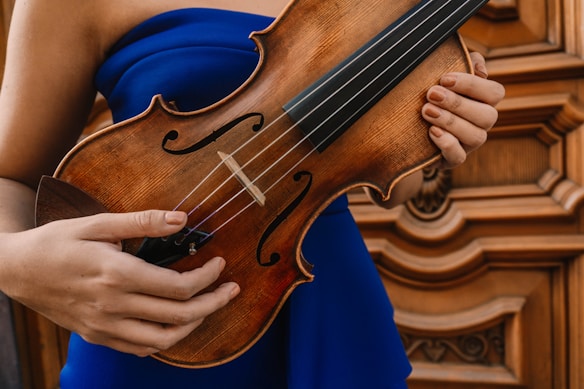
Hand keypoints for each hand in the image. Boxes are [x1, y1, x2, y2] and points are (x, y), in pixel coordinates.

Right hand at [1, 210, 238, 355]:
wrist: (15, 270)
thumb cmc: (56, 242)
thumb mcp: (98, 223)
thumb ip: (143, 221)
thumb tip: (182, 218)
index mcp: (117, 274)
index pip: (178, 287)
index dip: (208, 278)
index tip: (220, 263)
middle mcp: (113, 305)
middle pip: (179, 316)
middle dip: (214, 303)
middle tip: (232, 289)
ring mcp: (105, 326)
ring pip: (163, 339)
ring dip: (194, 324)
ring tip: (209, 306)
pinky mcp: (97, 336)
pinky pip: (140, 348)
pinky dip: (165, 339)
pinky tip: (176, 322)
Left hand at [422, 52, 504, 168]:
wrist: (406, 125)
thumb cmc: (431, 93)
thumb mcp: (444, 72)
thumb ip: (464, 60)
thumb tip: (480, 70)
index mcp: (484, 102)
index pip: (494, 93)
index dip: (472, 85)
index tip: (444, 78)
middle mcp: (480, 123)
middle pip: (487, 116)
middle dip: (458, 103)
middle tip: (431, 94)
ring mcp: (468, 144)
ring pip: (476, 136)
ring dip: (451, 121)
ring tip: (426, 111)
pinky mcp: (451, 159)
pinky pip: (458, 157)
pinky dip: (447, 144)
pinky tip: (432, 132)